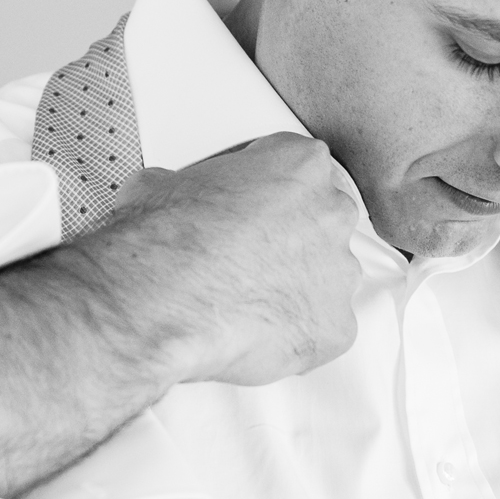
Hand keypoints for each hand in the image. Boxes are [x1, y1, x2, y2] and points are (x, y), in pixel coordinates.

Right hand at [70, 132, 362, 385]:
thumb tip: (175, 198)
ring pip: (324, 279)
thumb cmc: (163, 243)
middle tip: (243, 259)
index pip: (298, 169)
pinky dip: (291, 334)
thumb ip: (194, 187)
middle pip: (320, 223)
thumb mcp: (163, 184)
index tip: (247, 209)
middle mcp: (331, 212)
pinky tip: (252, 332)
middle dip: (286, 240)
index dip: (266, 192)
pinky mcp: (335, 326)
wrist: (160, 303)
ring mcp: (339, 271)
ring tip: (242, 301)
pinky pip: (321, 329)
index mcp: (300, 164)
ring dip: (292, 288)